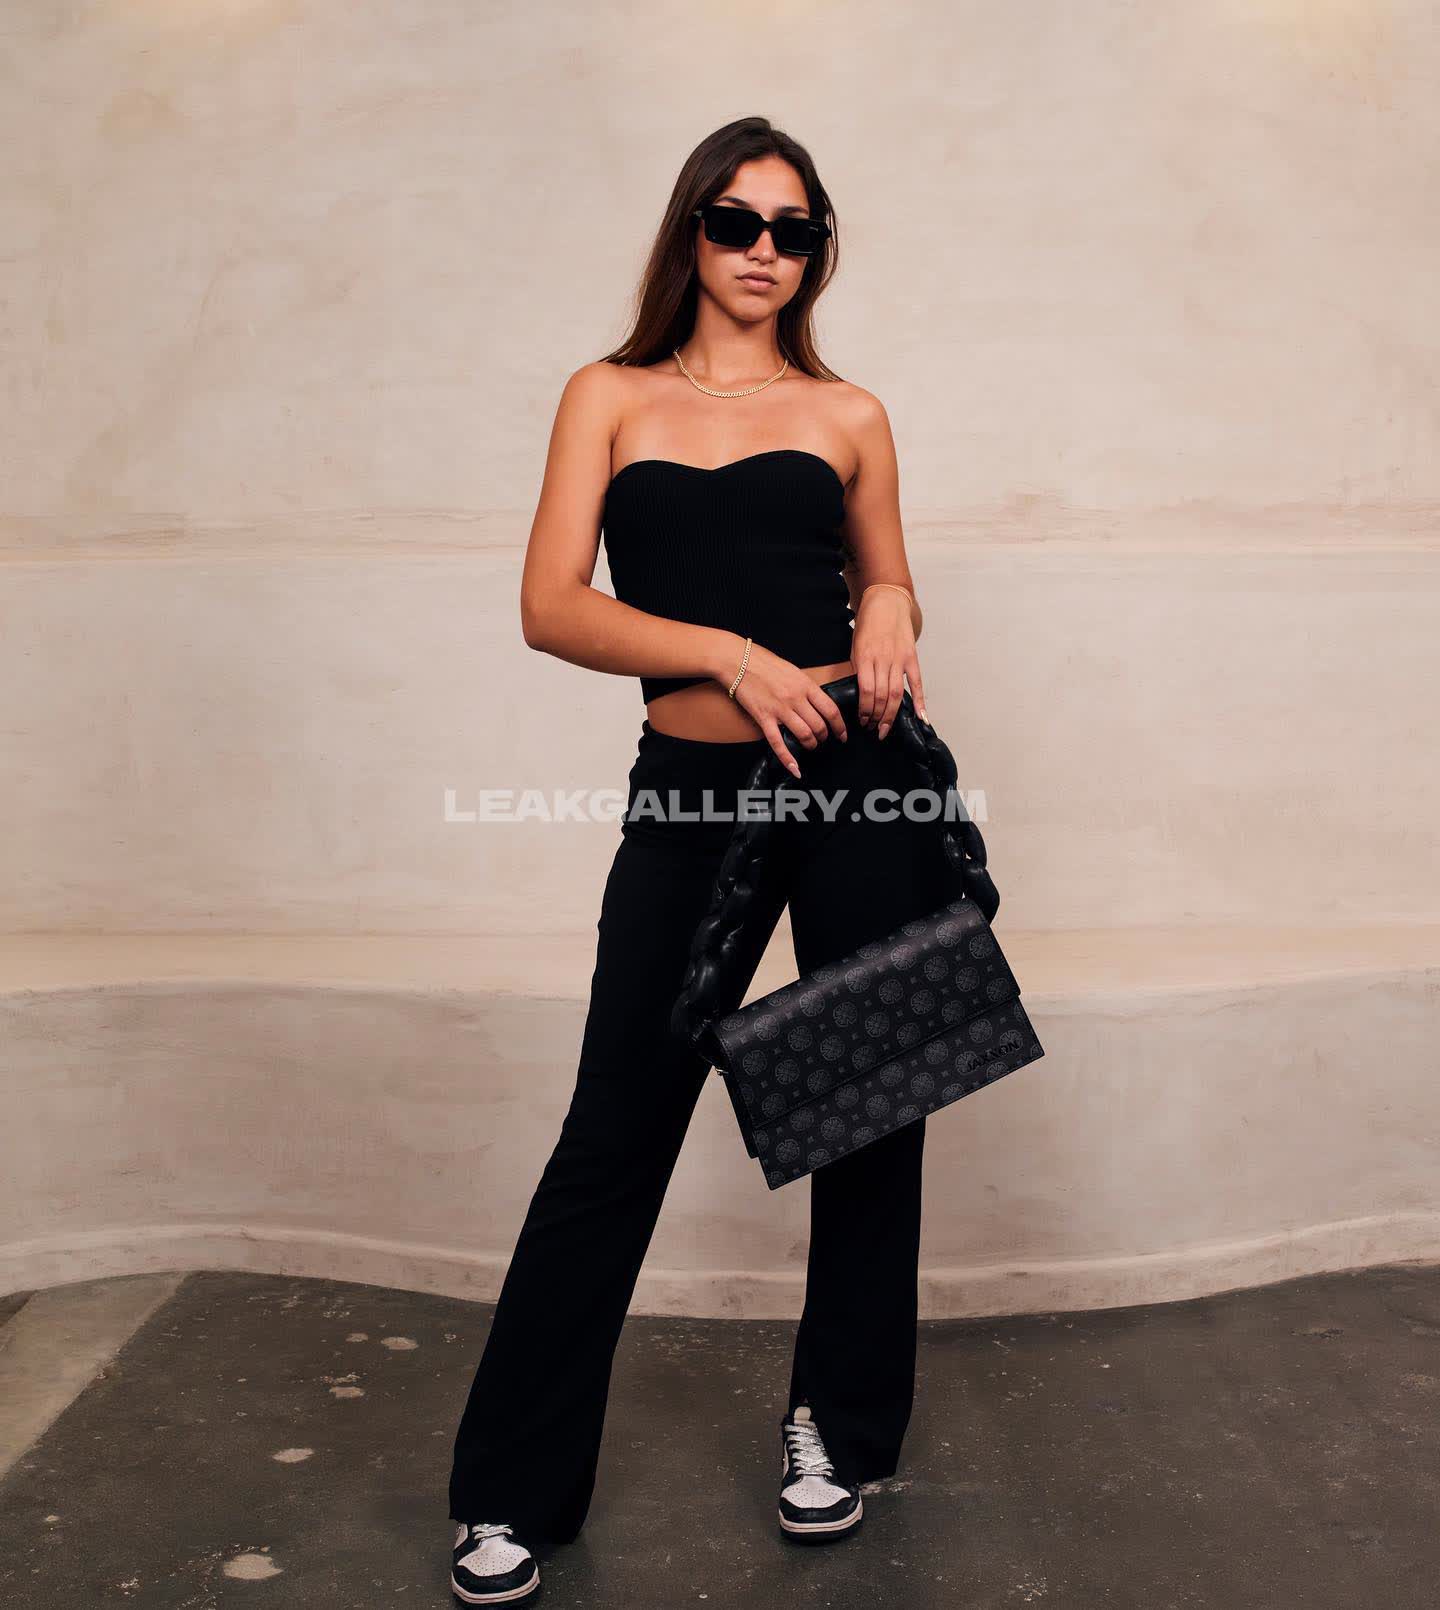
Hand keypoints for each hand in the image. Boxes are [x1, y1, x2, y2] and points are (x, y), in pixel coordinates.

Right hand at [722, 640, 848, 778]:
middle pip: (819, 725)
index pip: (831, 710)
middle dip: (824, 736)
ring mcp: (779, 709)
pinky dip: (787, 758)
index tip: (842, 734)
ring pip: (804, 735)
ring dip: (810, 744)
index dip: (840, 726)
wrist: (737, 660)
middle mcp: (795, 698)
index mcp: (805, 685)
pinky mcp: (763, 717)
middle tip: (823, 739)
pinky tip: (795, 769)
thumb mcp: (793, 670)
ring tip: (810, 745)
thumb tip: (816, 702)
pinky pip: (777, 742)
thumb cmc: (764, 662)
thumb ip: (805, 687)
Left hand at [853, 586, 926, 738]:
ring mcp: (899, 659)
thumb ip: (859, 669)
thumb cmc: (868, 624)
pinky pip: (917, 683)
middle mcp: (883, 660)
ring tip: (886, 727)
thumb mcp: (856, 646)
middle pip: (882, 696)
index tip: (863, 720)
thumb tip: (862, 694)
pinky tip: (921, 717)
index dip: (865, 710)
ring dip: (891, 714)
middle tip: (873, 728)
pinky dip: (920, 701)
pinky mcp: (912, 657)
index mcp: (865, 657)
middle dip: (877, 717)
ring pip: (897, 693)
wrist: (887, 602)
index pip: (866, 691)